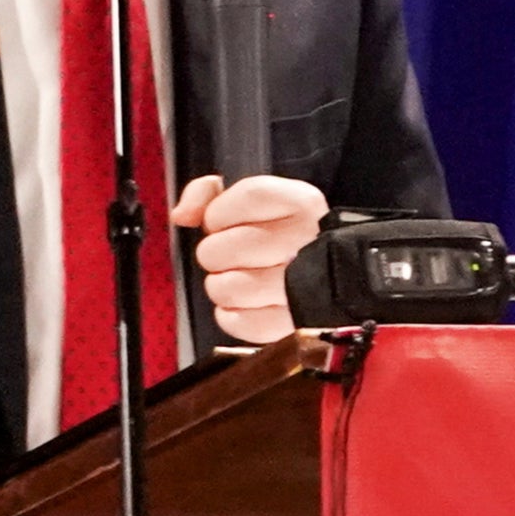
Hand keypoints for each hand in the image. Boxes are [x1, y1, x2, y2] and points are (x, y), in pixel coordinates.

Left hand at [169, 172, 328, 343]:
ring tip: (237, 278)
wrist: (332, 274)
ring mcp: (302, 286)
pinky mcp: (292, 322)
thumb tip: (182, 215)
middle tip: (231, 255)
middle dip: (216, 252)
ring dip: (222, 285)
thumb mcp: (252, 198)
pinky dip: (232, 314)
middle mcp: (304, 241)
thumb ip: (208, 193)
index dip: (219, 213)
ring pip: (228, 287)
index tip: (220, 221)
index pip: (246, 198)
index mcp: (300, 203)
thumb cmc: (282, 233)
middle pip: (223, 248)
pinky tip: (243, 302)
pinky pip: (240, 322)